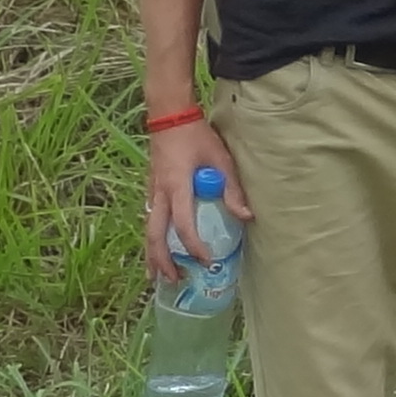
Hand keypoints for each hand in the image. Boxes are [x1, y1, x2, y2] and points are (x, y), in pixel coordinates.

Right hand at [144, 115, 247, 273]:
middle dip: (163, 261)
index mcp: (177, 186)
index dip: (194, 246)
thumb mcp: (220, 158)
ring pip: (148, 230)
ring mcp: (152, 191)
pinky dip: (153, 238)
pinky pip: (149, 220)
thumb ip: (232, 188)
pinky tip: (157, 250)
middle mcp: (160, 193)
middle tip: (175, 281)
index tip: (206, 261)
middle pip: (156, 235)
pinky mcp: (151, 189)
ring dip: (153, 255)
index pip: (184, 225)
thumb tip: (246, 216)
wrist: (169, 115)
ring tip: (158, 276)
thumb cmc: (196, 135)